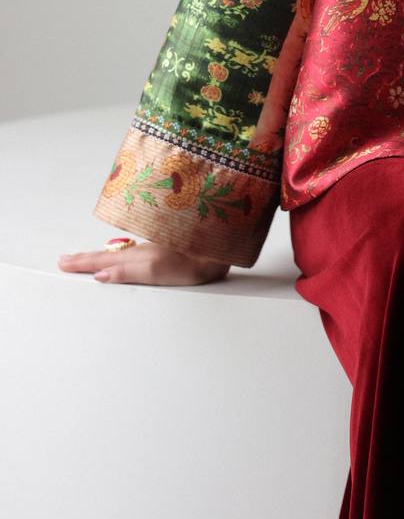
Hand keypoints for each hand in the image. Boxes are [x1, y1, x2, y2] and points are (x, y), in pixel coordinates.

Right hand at [58, 240, 229, 285]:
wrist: (224, 242)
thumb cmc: (196, 259)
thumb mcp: (157, 270)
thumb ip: (128, 272)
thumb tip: (100, 275)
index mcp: (140, 254)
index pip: (104, 260)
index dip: (84, 263)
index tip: (64, 263)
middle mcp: (147, 246)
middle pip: (111, 253)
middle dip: (88, 257)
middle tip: (66, 259)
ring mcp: (159, 243)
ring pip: (125, 249)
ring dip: (105, 253)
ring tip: (90, 257)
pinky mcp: (172, 243)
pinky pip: (140, 246)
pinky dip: (125, 250)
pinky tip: (128, 251)